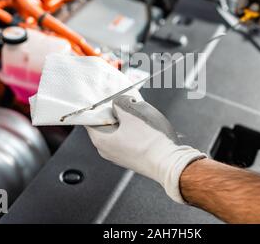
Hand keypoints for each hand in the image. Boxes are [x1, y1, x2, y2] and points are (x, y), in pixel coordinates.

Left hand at [85, 95, 205, 202]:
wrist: (169, 162)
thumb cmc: (150, 141)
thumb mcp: (132, 111)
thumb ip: (119, 101)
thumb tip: (118, 102)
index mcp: (100, 140)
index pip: (90, 117)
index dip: (98, 104)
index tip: (105, 97)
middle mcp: (106, 150)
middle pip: (106, 123)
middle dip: (116, 111)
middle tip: (127, 103)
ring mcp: (119, 156)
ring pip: (119, 130)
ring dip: (128, 120)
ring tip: (140, 115)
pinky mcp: (132, 158)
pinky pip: (129, 139)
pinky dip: (135, 131)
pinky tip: (146, 128)